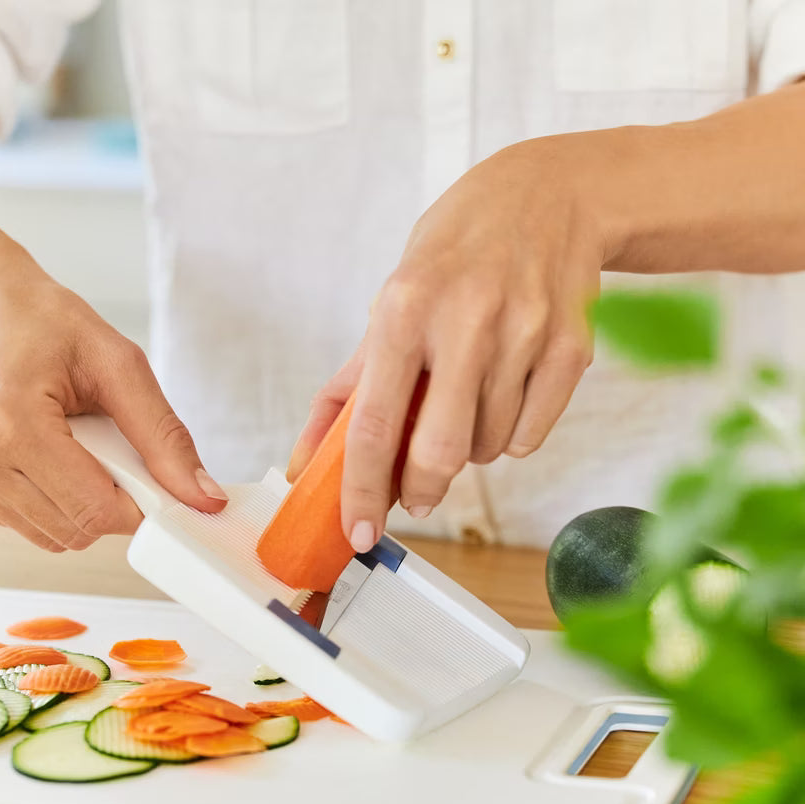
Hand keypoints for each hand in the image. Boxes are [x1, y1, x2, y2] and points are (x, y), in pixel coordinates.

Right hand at [0, 224, 226, 551]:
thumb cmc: (38, 320)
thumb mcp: (118, 362)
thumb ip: (165, 436)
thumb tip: (205, 497)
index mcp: (7, 420)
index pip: (95, 511)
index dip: (138, 505)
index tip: (154, 479)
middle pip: (76, 531)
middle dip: (110, 500)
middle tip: (108, 447)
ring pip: (53, 537)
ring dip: (79, 503)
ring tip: (71, 443)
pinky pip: (25, 526)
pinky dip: (49, 501)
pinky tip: (40, 452)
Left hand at [288, 137, 601, 550]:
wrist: (552, 194)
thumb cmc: (458, 250)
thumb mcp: (394, 296)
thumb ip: (353, 380)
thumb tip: (310, 455)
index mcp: (405, 309)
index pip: (372, 424)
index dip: (360, 489)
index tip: (357, 531)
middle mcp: (466, 321)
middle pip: (440, 452)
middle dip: (421, 489)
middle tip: (414, 494)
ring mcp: (525, 334)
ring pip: (488, 449)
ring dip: (468, 452)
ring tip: (466, 404)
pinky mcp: (571, 348)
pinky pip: (530, 435)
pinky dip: (509, 435)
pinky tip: (504, 392)